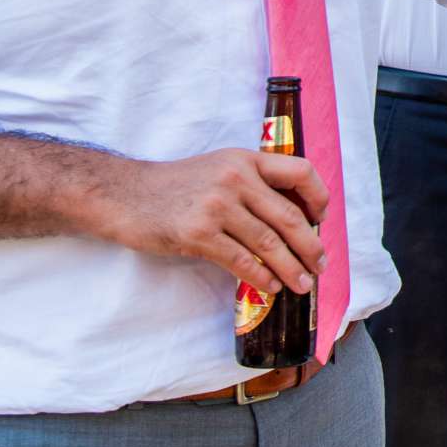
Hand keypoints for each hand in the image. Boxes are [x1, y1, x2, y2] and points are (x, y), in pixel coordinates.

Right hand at [87, 148, 328, 296]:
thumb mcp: (219, 168)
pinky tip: (271, 286)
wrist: (125, 195)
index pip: (300, 171)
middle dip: (310, 246)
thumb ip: (252, 183)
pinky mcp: (198, 233)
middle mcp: (235, 178)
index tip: (322, 219)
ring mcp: (216, 206)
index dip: (319, 196)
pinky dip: (261, 277)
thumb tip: (294, 217)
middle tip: (320, 265)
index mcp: (245, 160)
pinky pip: (241, 260)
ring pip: (269, 243)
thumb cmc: (175, 186)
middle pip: (289, 216)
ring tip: (302, 284)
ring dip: (291, 268)